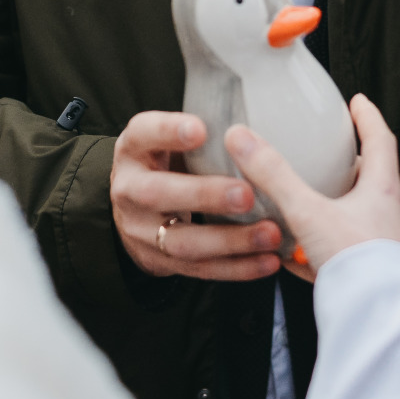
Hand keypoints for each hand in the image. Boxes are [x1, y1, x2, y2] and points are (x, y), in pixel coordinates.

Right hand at [111, 111, 281, 280]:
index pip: (143, 133)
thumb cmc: (170, 164)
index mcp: (133, 149)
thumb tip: (251, 131)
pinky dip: (238, 267)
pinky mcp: (159, 261)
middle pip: (158, 193)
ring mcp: (140, 230)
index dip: (168, 131)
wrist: (136, 211)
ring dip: (230, 239)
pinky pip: (200, 268)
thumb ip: (204, 136)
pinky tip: (268, 261)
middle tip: (245, 194)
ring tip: (270, 234)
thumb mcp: (173, 141)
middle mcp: (129, 190)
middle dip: (204, 195)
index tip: (201, 130)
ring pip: (182, 240)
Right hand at [225, 95, 399, 281]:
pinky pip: (342, 251)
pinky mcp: (365, 273)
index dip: (367, 116)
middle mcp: (388, 214)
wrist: (376, 322)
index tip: (356, 100)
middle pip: (371, 178)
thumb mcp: (309, 211)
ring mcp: (378, 245)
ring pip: (354, 216)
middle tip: (329, 150)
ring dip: (333, 204)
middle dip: (350, 162)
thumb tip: (239, 135)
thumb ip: (273, 175)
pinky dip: (321, 244)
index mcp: (383, 189)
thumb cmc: (357, 261)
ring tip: (306, 198)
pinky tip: (296, 254)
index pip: (380, 138)